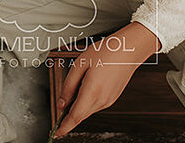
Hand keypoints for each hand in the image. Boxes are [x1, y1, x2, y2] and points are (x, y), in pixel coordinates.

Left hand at [53, 22, 160, 137]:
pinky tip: (89, 85)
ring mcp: (109, 101)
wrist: (129, 50)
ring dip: (79, 105)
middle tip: (61, 104)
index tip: (55, 133)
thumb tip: (61, 103)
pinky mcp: (112, 98)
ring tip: (80, 82)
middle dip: (69, 115)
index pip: (75, 117)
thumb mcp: (80, 64)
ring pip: (88, 110)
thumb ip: (68, 86)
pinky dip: (87, 101)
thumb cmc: (106, 52)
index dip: (64, 128)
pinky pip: (95, 105)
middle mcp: (102, 100)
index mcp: (92, 91)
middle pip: (80, 115)